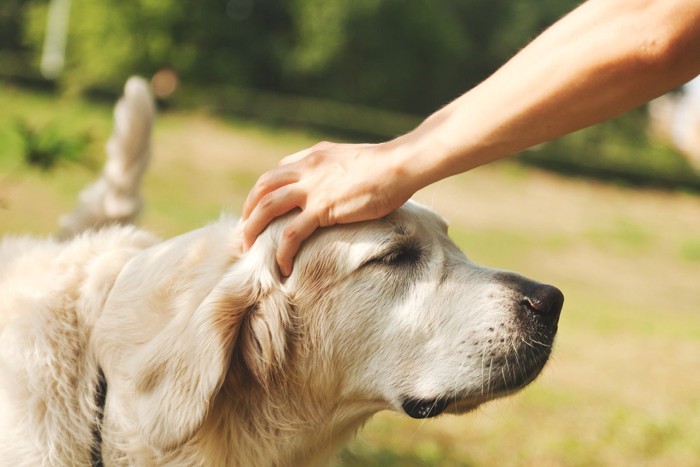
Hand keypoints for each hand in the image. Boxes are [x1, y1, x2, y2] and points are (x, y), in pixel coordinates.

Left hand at [242, 141, 413, 275]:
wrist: (399, 165)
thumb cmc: (385, 166)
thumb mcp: (350, 159)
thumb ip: (333, 169)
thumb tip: (331, 184)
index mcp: (312, 157)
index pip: (276, 173)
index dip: (263, 195)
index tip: (260, 214)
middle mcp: (306, 169)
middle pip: (262, 188)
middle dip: (249, 212)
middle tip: (245, 234)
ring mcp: (312, 188)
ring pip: (267, 208)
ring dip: (253, 230)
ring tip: (250, 251)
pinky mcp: (322, 208)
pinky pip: (291, 233)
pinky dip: (281, 251)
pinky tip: (282, 266)